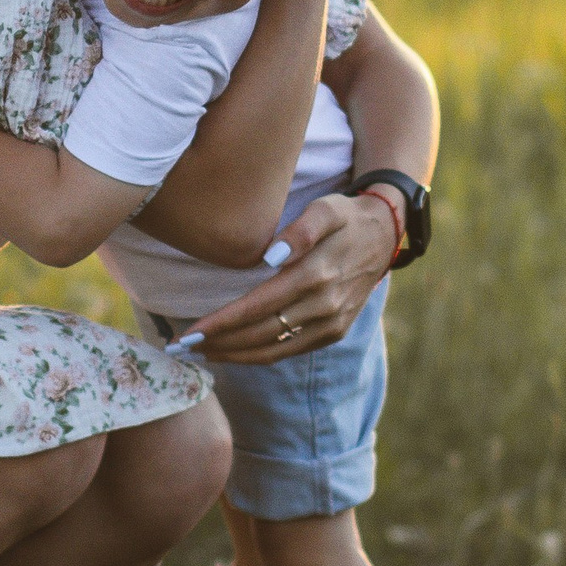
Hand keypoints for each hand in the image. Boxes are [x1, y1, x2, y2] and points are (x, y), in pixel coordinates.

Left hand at [188, 186, 398, 364]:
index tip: (190, 332)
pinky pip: (290, 351)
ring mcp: (331, 324)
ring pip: (274, 350)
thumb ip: (301, 230)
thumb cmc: (345, 216)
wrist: (385, 233)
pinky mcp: (334, 333)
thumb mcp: (327, 209)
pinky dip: (258, 356)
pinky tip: (232, 352)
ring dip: (234, 356)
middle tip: (180, 347)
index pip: (258, 306)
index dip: (222, 323)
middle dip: (218, 344)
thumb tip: (272, 256)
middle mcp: (325, 306)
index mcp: (317, 275)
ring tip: (199, 354)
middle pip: (261, 334)